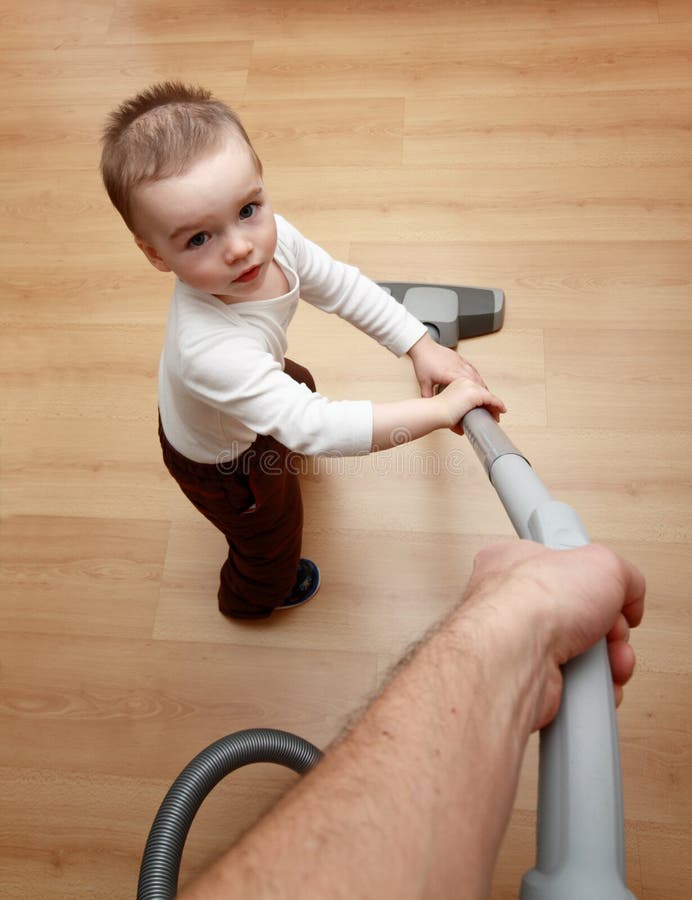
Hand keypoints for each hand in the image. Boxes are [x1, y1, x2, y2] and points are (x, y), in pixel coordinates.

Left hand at [407, 333, 485, 396]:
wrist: (423, 347)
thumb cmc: (424, 362)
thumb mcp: (424, 382)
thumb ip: (427, 396)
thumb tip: (429, 407)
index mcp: (450, 374)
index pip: (469, 386)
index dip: (477, 394)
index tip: (483, 402)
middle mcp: (458, 367)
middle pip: (476, 381)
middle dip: (483, 392)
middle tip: (488, 401)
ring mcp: (460, 362)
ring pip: (476, 375)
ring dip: (482, 384)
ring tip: (486, 394)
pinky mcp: (460, 359)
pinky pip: (473, 368)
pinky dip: (477, 376)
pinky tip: (478, 381)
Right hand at [435, 376, 505, 431]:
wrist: (435, 412)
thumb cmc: (437, 412)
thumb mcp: (450, 410)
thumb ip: (457, 415)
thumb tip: (462, 428)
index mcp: (458, 383)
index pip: (475, 391)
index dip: (482, 401)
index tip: (485, 410)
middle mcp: (466, 382)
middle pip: (483, 392)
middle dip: (489, 404)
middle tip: (493, 414)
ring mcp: (471, 387)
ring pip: (488, 396)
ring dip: (494, 406)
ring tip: (497, 415)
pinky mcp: (476, 394)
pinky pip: (492, 400)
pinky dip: (498, 406)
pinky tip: (502, 410)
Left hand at [463, 541, 644, 730]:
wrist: (515, 657)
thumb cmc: (533, 602)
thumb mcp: (601, 562)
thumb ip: (622, 574)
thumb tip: (629, 593)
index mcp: (513, 563)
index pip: (561, 567)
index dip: (595, 581)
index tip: (610, 590)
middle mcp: (511, 605)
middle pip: (578, 616)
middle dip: (609, 629)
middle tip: (612, 630)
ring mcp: (519, 647)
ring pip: (580, 654)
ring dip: (607, 661)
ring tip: (610, 660)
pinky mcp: (529, 683)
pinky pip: (574, 688)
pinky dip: (593, 690)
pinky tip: (595, 682)